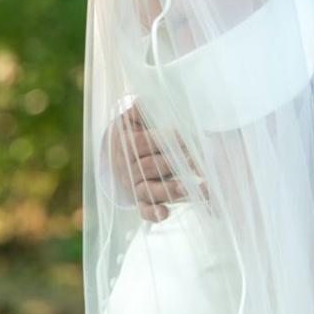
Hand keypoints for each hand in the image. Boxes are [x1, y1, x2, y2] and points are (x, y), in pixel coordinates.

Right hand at [108, 104, 186, 221]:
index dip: (167, 139)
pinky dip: (152, 213)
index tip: (187, 136)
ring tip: (188, 187)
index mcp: (129, 144)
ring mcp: (134, 185)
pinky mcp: (139, 199)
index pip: (147, 142)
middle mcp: (129, 167)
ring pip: (149, 190)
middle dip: (173, 164)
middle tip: (196, 161)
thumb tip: (149, 99)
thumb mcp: (134, 117)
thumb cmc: (134, 130)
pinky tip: (165, 214)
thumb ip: (141, 109)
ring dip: (168, 189)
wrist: (117, 151)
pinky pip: (143, 209)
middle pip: (149, 167)